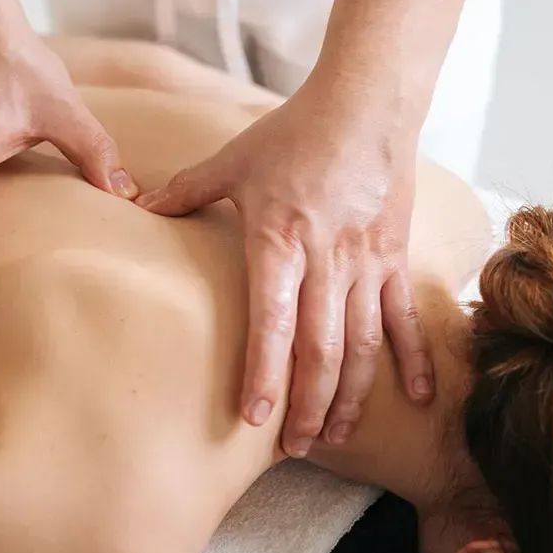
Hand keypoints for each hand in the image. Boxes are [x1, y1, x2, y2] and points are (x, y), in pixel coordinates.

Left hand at [136, 80, 433, 457]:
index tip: (255, 419)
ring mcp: (366, 264)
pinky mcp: (394, 259)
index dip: (264, 374)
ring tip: (333, 435)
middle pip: (321, 349)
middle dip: (307, 405)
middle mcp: (327, 262)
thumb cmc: (296, 132)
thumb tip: (135, 204)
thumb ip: (186, 190)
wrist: (367, 105)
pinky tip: (417, 398)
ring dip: (350, 396)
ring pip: (362, 345)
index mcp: (280, 241)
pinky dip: (413, 360)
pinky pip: (404, 318)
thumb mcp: (233, 159)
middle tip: (293, 447)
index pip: (272, 323)